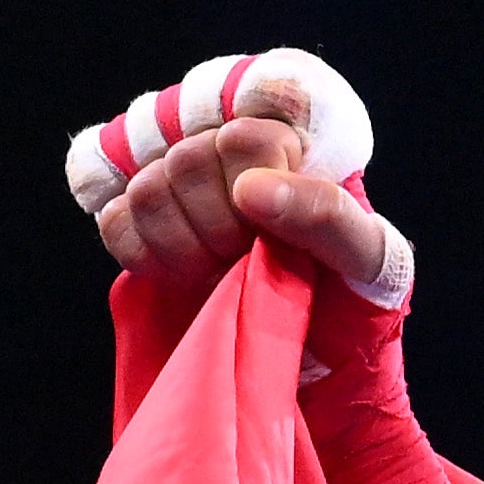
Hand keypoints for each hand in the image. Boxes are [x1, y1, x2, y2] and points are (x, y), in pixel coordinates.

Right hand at [95, 114, 401, 300]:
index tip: (271, 231)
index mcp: (283, 145)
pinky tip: (182, 274)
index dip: (251, 189)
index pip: (242, 138)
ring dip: (184, 246)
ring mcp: (179, 185)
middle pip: (187, 161)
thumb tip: (250, 189)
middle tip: (247, 258)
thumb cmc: (352, 292)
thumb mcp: (367, 256)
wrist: (319, 345)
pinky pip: (117, 220)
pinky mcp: (142, 221)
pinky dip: (145, 255)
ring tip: (219, 270)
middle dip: (219, 228)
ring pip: (147, 191)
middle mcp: (224, 154)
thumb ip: (325, 213)